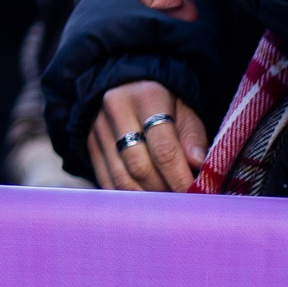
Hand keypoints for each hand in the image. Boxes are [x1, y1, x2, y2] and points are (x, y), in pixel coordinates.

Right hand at [86, 80, 206, 191]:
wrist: (128, 85)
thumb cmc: (165, 102)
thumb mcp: (186, 110)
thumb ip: (192, 137)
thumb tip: (197, 165)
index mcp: (147, 97)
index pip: (163, 148)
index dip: (179, 177)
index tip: (194, 194)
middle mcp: (117, 109)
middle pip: (139, 165)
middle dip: (162, 189)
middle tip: (180, 200)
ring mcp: (98, 126)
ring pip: (121, 177)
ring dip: (145, 197)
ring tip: (164, 201)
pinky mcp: (89, 142)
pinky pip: (106, 179)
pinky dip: (126, 196)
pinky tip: (143, 200)